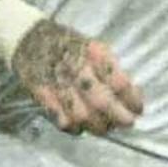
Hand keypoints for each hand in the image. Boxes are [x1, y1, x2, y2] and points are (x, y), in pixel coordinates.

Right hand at [10, 15, 144, 133]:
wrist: (29, 37)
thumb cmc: (69, 45)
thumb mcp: (94, 47)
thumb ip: (111, 69)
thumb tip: (130, 95)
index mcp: (94, 53)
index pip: (119, 82)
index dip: (132, 100)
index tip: (138, 108)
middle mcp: (76, 67)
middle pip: (102, 102)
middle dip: (119, 117)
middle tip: (127, 123)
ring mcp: (57, 82)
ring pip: (82, 115)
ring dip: (98, 126)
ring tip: (105, 127)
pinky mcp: (42, 94)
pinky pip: (61, 119)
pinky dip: (74, 128)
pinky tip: (81, 127)